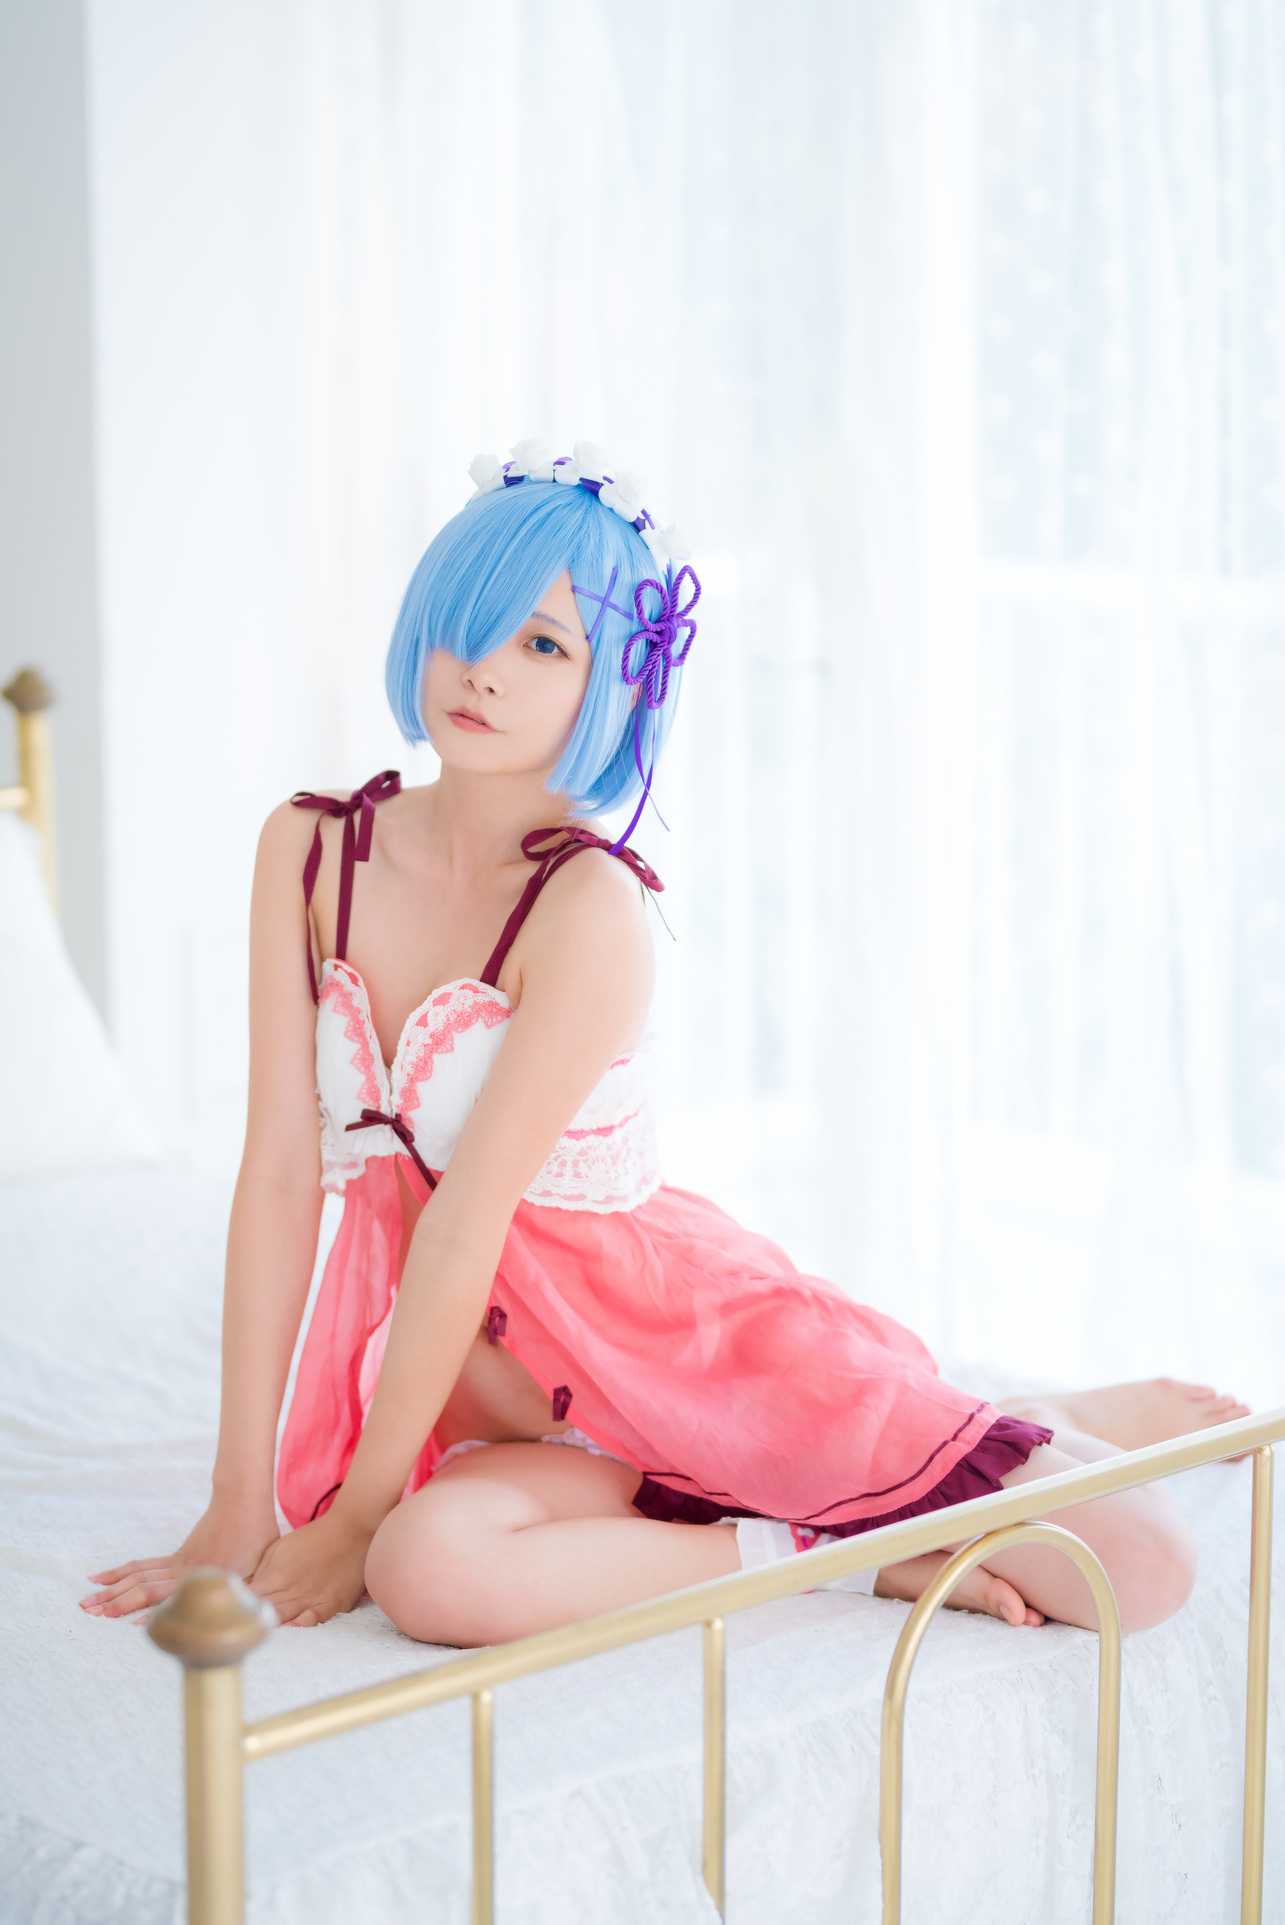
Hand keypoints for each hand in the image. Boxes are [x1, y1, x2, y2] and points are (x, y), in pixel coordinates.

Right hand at [80, 1497, 280, 1626]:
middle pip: (141, 1586)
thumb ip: (246, 1592)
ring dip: (110, 1590)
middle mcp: (183, 1570)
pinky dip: (121, 1573)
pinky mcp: (176, 1556)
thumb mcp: (258, 1568)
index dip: (151, 1611)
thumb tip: (247, 1614)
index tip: (131, 1625)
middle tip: (88, 1612)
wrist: (243, 1500)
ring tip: (86, 1602)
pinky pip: (141, 1566)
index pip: (168, 1595)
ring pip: (136, 1576)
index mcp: (201, 1575)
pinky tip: (102, 1578)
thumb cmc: (256, 1537)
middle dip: (115, 1602)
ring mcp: (176, 1562)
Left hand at [244, 1510, 372, 1626]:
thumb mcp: (280, 1547)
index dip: (239, 1607)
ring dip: (273, 1627)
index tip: (232, 1612)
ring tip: (262, 1633)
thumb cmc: (314, 1537)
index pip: (250, 1600)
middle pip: (265, 1614)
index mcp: (276, 1576)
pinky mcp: (331, 1605)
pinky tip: (291, 1632)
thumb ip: (262, 1570)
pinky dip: (298, 1628)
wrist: (351, 1530)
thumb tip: (248, 1590)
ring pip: (285, 1622)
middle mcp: (292, 1591)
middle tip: (242, 1628)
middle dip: (252, 1620)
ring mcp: (312, 1600)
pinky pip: (311, 1623)